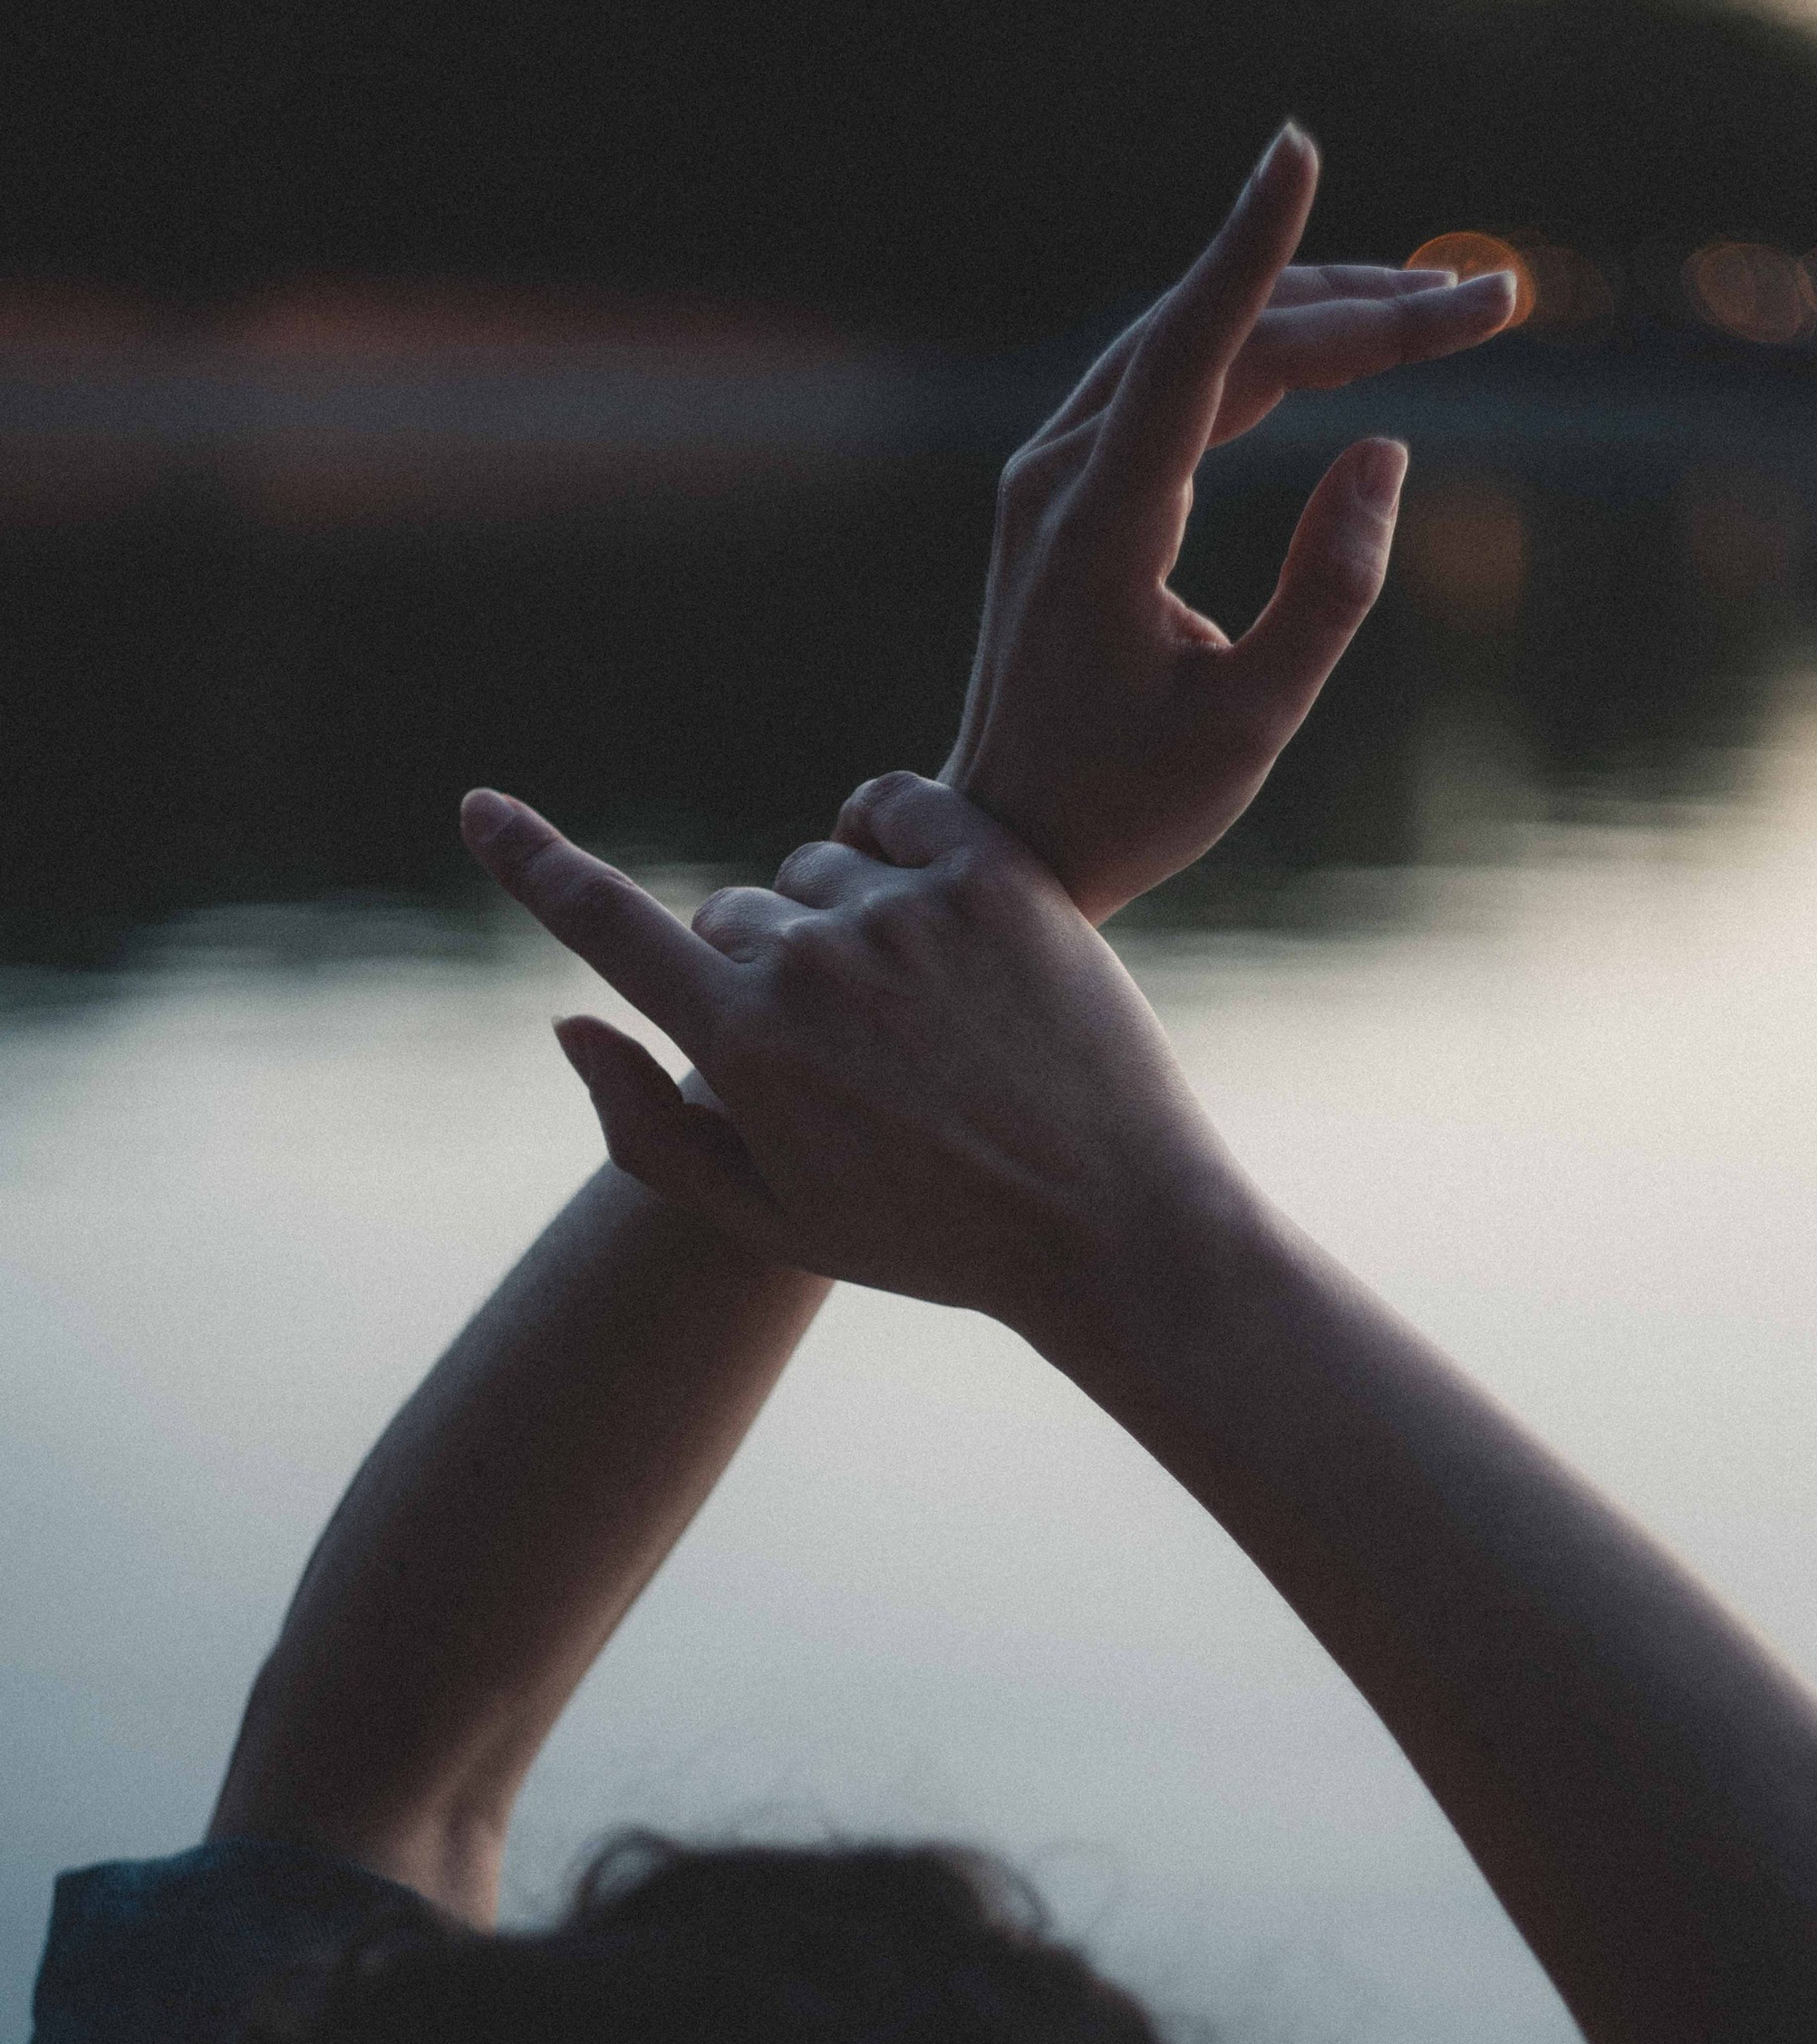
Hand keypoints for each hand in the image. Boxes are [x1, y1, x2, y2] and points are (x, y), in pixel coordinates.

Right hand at [459, 775, 1241, 1328]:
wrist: (1113, 1225)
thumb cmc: (936, 1237)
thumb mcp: (775, 1222)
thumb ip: (650, 1132)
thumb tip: (567, 1025)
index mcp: (745, 1048)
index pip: (606, 927)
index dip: (533, 864)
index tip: (477, 808)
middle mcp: (812, 963)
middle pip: (731, 918)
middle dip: (763, 976)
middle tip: (860, 1065)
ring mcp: (907, 910)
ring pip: (815, 871)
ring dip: (843, 920)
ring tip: (925, 1017)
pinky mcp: (995, 873)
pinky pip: (895, 805)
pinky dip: (895, 839)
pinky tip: (934, 909)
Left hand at [944, 122, 1517, 920]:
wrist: (1006, 842)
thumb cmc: (1127, 804)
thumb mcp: (1251, 726)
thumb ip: (1330, 595)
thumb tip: (1385, 454)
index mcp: (1099, 528)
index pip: (1188, 352)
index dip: (1253, 247)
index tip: (1299, 148)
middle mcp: (1061, 475)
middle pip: (1218, 338)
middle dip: (1361, 307)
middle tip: (1497, 300)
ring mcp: (1056, 473)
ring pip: (1196, 347)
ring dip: (1320, 317)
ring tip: (1446, 313)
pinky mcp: (1069, 487)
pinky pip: (1174, 383)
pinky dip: (1264, 353)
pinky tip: (1344, 347)